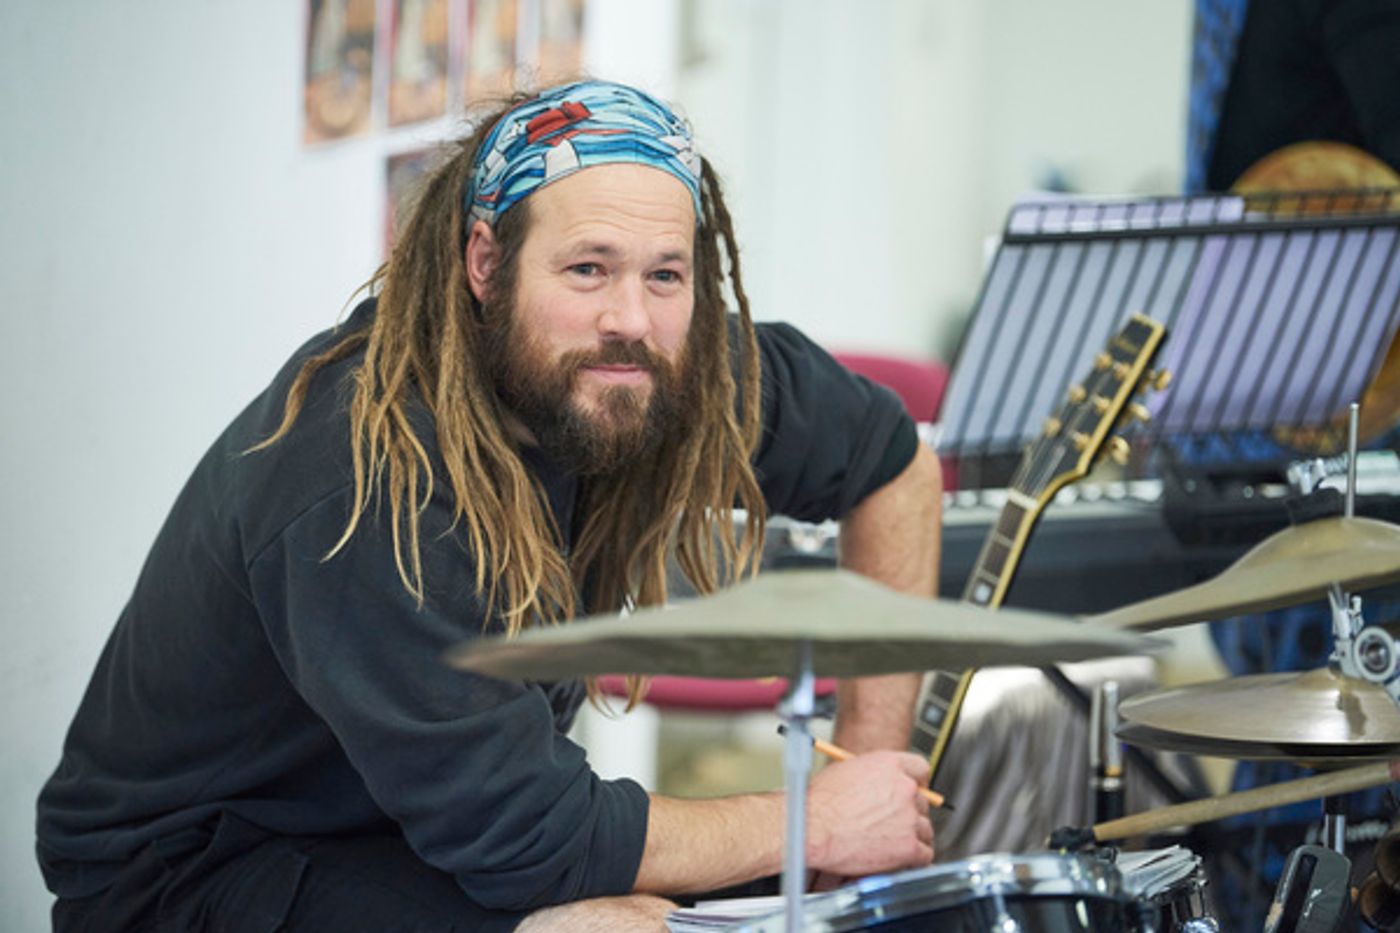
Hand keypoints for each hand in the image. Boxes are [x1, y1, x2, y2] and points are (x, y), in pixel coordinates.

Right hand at [805, 750, 933, 877]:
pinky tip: (899, 858)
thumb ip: (871, 776)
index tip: (913, 793)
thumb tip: (877, 786)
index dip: (917, 783)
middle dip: (909, 813)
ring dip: (912, 836)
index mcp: (889, 765)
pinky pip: (925, 854)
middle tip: (893, 824)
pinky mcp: (909, 846)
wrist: (811, 828)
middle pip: (922, 802)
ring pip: (925, 829)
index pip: (920, 769)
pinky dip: (915, 858)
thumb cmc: (818, 802)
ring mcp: (909, 817)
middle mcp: (904, 788)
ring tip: (891, 843)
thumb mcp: (846, 772)